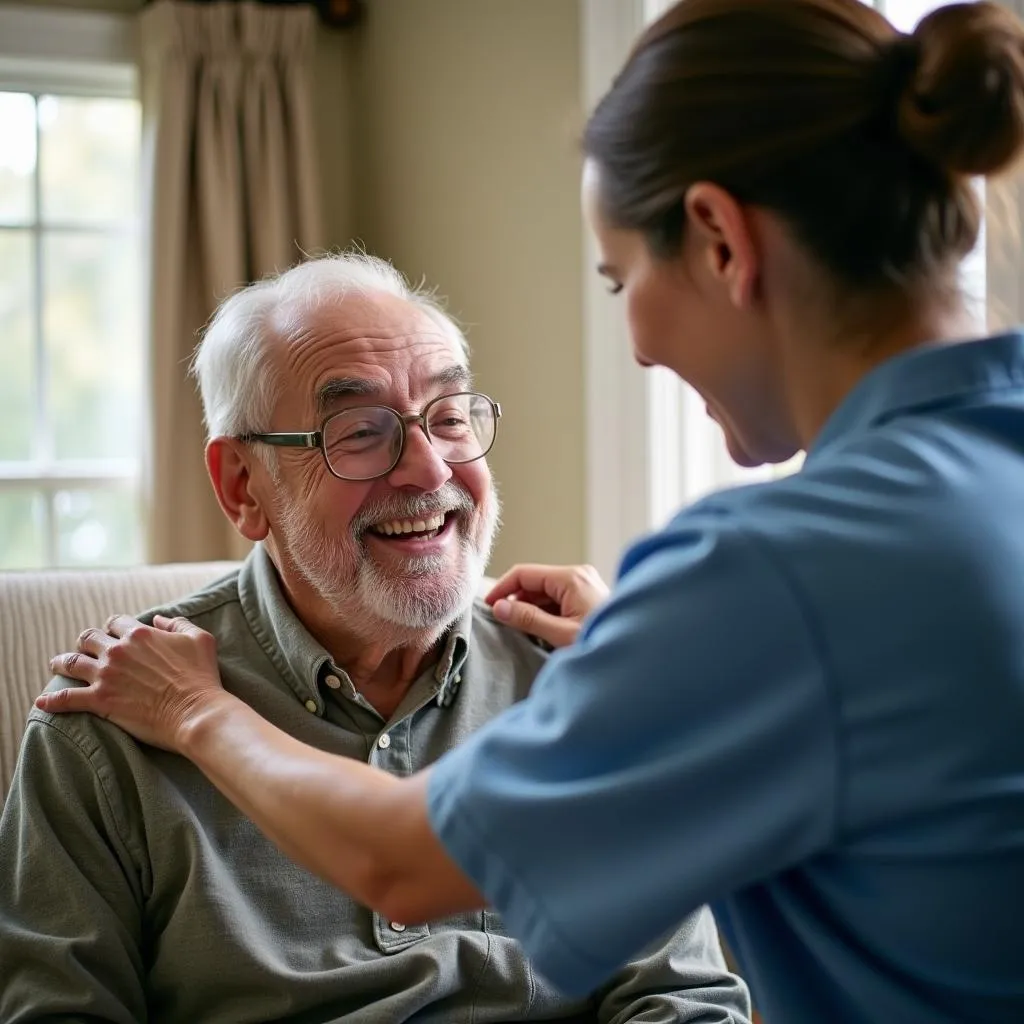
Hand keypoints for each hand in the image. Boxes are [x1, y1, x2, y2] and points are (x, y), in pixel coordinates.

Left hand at [36, 614, 229, 752]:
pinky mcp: (99, 701)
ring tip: (57, 665)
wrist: (195, 712)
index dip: (113, 627)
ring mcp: (106, 676)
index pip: (115, 622)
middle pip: (88, 638)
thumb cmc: (201, 676)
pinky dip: (51, 700)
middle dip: (86, 642)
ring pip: (71, 662)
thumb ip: (177, 624)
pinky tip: (42, 701)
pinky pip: (66, 698)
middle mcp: (118, 651)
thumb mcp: (200, 639)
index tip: (114, 635)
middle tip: (86, 650)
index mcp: (140, 634)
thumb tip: (158, 619)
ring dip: (62, 662)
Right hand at [486, 563, 609, 647]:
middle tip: (501, 624)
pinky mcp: (587, 598)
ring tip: (519, 631)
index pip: (524, 573)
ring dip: (530, 609)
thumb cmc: (602, 643)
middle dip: (516, 601)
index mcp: (571, 578)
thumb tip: (498, 607)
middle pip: (534, 582)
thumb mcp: (560, 634)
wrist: (638, 655)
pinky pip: (557, 600)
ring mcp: (584, 586)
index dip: (502, 588)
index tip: (487, 607)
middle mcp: (578, 575)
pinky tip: (539, 632)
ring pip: (544, 592)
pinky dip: (544, 613)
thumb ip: (528, 619)